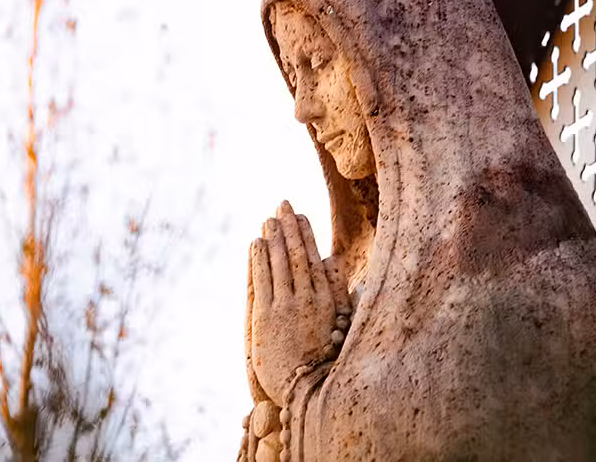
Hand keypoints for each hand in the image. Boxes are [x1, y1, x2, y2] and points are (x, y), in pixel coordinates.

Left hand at [249, 201, 348, 404]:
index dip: (306, 235)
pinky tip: (256, 243)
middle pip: (297, 255)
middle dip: (289, 228)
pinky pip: (262, 280)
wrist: (306, 390)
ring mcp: (286, 307)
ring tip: (268, 219)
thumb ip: (337, 289)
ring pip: (280, 264)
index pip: (315, 259)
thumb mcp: (339, 322)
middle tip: (282, 205)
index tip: (300, 217)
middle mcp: (308, 300)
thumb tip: (331, 260)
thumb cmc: (324, 361)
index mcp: (328, 301)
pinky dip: (259, 259)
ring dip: (273, 238)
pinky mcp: (266, 317)